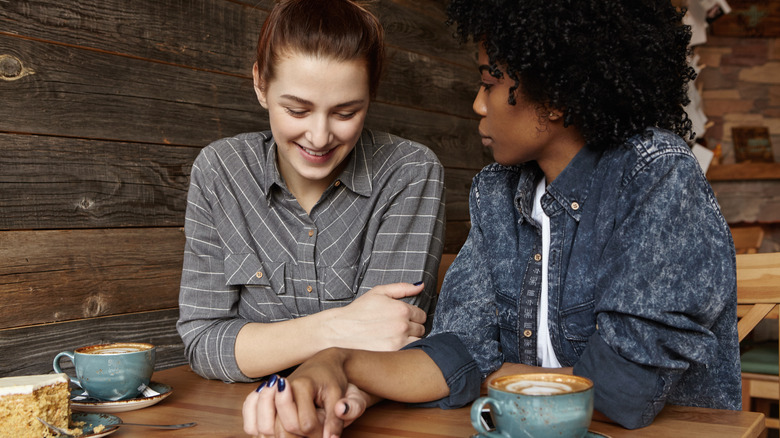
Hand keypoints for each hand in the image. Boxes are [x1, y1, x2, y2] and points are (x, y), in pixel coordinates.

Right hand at [243, 349, 368, 436]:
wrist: (321, 363)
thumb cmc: (332, 379)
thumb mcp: (339, 395)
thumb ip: (336, 418)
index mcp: (301, 385)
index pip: (306, 424)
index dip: (318, 433)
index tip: (327, 430)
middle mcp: (281, 390)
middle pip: (282, 428)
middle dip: (299, 437)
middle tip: (313, 432)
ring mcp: (270, 394)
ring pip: (265, 428)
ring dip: (278, 436)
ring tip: (294, 431)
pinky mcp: (263, 400)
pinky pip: (251, 422)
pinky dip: (258, 430)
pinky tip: (273, 432)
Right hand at [326, 283, 426, 350]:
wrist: (340, 331)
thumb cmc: (358, 311)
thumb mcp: (379, 292)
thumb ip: (402, 288)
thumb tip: (421, 286)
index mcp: (401, 309)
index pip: (421, 315)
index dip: (413, 316)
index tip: (403, 319)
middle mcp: (402, 325)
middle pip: (421, 329)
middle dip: (413, 328)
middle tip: (398, 329)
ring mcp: (399, 341)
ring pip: (418, 342)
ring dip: (411, 340)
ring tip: (396, 338)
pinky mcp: (393, 354)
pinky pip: (410, 352)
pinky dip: (405, 350)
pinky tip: (394, 346)